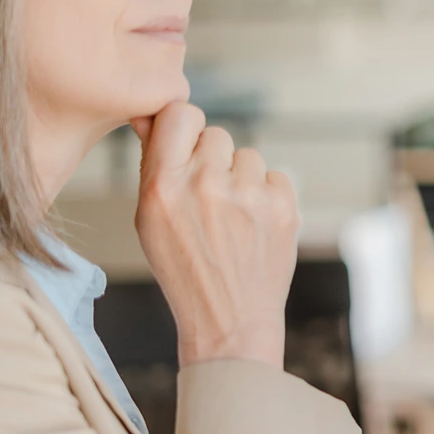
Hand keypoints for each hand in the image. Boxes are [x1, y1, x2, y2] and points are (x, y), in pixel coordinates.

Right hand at [132, 103, 298, 368]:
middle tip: (210, 198)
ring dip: (241, 178)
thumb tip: (150, 116)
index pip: (180, 113)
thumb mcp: (149, 221)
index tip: (186, 146)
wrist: (230, 320)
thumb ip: (154, 165)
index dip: (185, 127)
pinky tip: (255, 226)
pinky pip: (275, 176)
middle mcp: (207, 184)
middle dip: (213, 159)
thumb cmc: (184, 269)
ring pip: (248, 155)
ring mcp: (249, 196)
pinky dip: (268, 196)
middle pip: (216, 134)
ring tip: (233, 218)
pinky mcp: (283, 207)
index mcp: (164, 186)